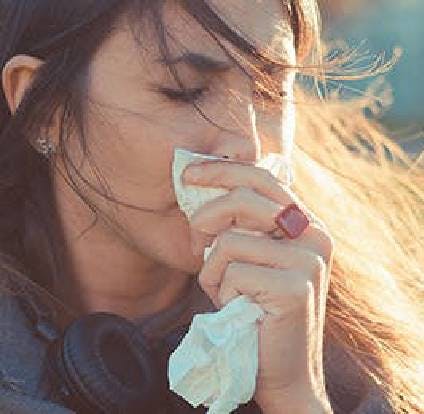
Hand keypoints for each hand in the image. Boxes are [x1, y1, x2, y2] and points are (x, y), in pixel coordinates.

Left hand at [182, 160, 333, 410]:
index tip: (189, 173)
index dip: (223, 171)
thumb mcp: (253, 259)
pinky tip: (236, 308)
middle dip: (207, 216)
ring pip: (230, 242)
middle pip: (245, 199)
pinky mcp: (294, 287)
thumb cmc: (258, 308)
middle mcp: (314, 236)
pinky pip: (233, 273)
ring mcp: (308, 261)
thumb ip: (243, 227)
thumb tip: (205, 196)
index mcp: (306, 224)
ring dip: (213, 270)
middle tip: (195, 239)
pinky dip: (220, 291)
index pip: (263, 177)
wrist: (282, 369)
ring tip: (226, 292)